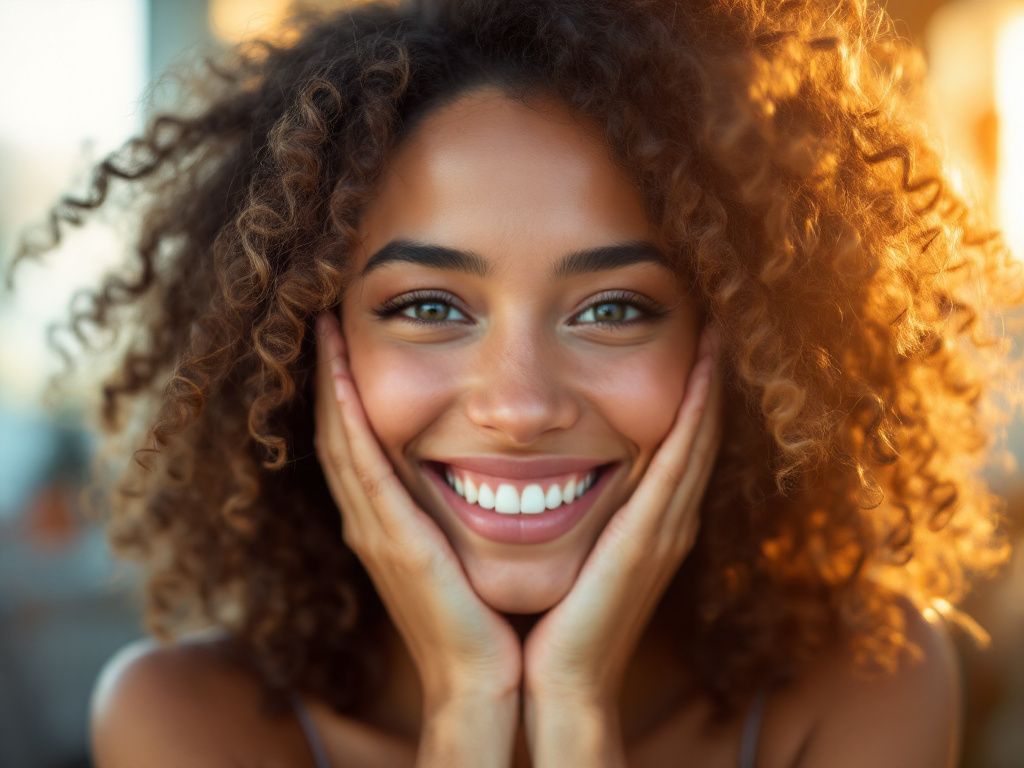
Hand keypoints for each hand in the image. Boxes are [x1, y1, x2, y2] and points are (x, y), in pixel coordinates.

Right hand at [313, 311, 521, 710]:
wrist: (484, 679)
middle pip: (336, 431)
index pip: (356, 441)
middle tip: (323, 317)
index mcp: (387, 521)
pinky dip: (346, 414)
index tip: (345, 337)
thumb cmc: (485, 617)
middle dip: (327, 373)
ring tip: (325, 325)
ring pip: (339, 438)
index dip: (344, 389)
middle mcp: (370, 520)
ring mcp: (374, 528)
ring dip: (329, 380)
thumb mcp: (464, 551)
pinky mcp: (391, 538)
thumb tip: (485, 466)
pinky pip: (361, 463)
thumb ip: (456, 511)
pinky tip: (340, 372)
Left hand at [522, 323, 722, 728]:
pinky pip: (682, 455)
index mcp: (648, 522)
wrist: (556, 683)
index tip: (687, 341)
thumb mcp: (568, 555)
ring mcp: (667, 526)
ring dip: (709, 381)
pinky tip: (704, 364)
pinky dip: (698, 408)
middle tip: (711, 319)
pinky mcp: (653, 535)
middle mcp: (668, 519)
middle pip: (697, 432)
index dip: (688, 394)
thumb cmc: (551, 620)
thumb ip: (572, 513)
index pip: (676, 443)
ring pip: (697, 435)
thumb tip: (541, 473)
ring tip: (716, 328)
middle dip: (707, 377)